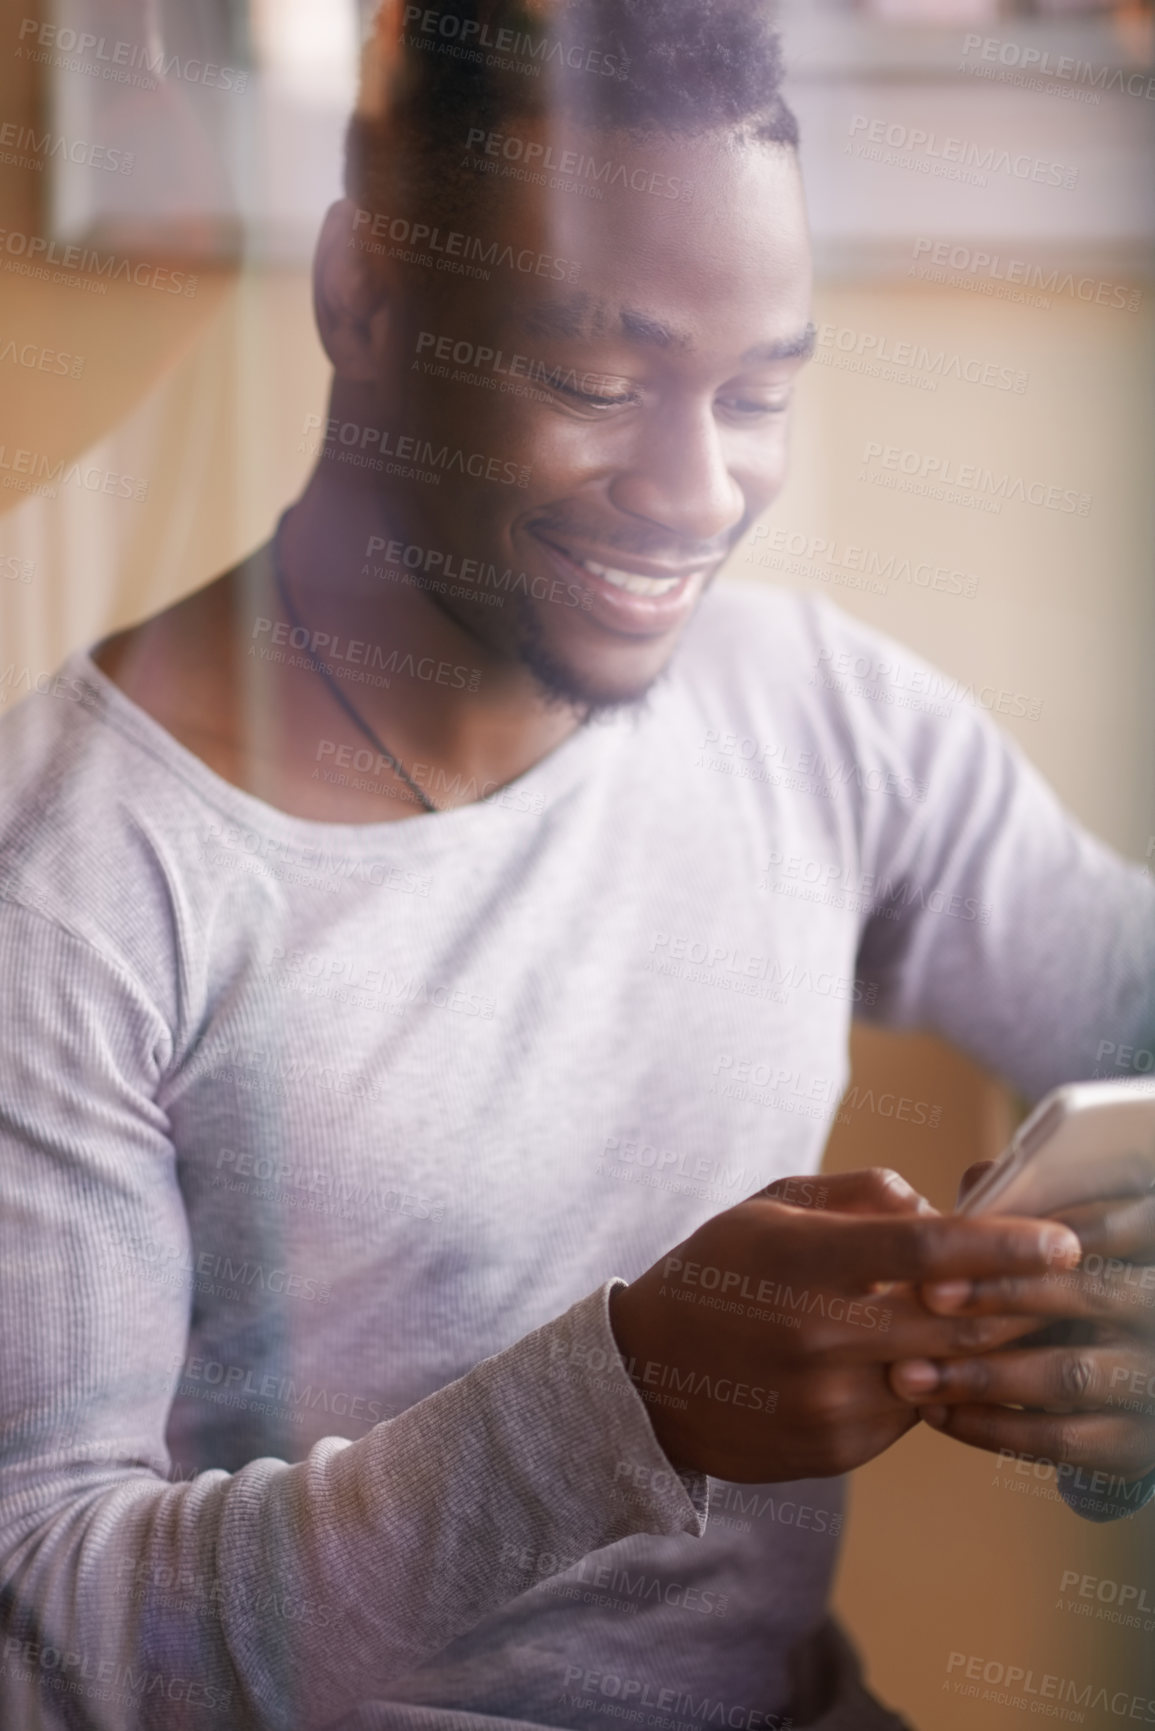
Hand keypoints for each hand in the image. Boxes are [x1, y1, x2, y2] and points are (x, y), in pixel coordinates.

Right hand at [608, 1167, 1078, 1483]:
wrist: (645, 1379)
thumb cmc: (715, 1274)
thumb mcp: (769, 1206)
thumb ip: (857, 1195)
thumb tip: (932, 1208)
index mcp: (801, 1261)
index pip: (926, 1250)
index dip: (1003, 1244)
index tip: (1059, 1241)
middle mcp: (818, 1335)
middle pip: (955, 1321)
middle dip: (1013, 1301)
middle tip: (1048, 1282)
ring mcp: (829, 1402)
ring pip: (942, 1372)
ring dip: (968, 1344)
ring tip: (965, 1315)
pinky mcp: (836, 1451)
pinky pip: (911, 1412)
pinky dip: (923, 1381)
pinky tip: (898, 1358)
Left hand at [890, 1163, 1154, 1484]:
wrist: (1100, 1378)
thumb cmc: (1052, 1287)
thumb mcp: (1045, 1242)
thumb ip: (1017, 1212)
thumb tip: (979, 1182)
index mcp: (1145, 1243)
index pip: (1100, 1230)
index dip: (1028, 1240)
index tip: (953, 1245)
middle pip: (1084, 1298)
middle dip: (997, 1300)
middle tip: (926, 1300)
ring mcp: (1149, 1377)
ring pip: (1068, 1374)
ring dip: (982, 1375)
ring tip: (910, 1374)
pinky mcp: (1132, 1442)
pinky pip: (1062, 1439)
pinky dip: (993, 1428)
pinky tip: (937, 1413)